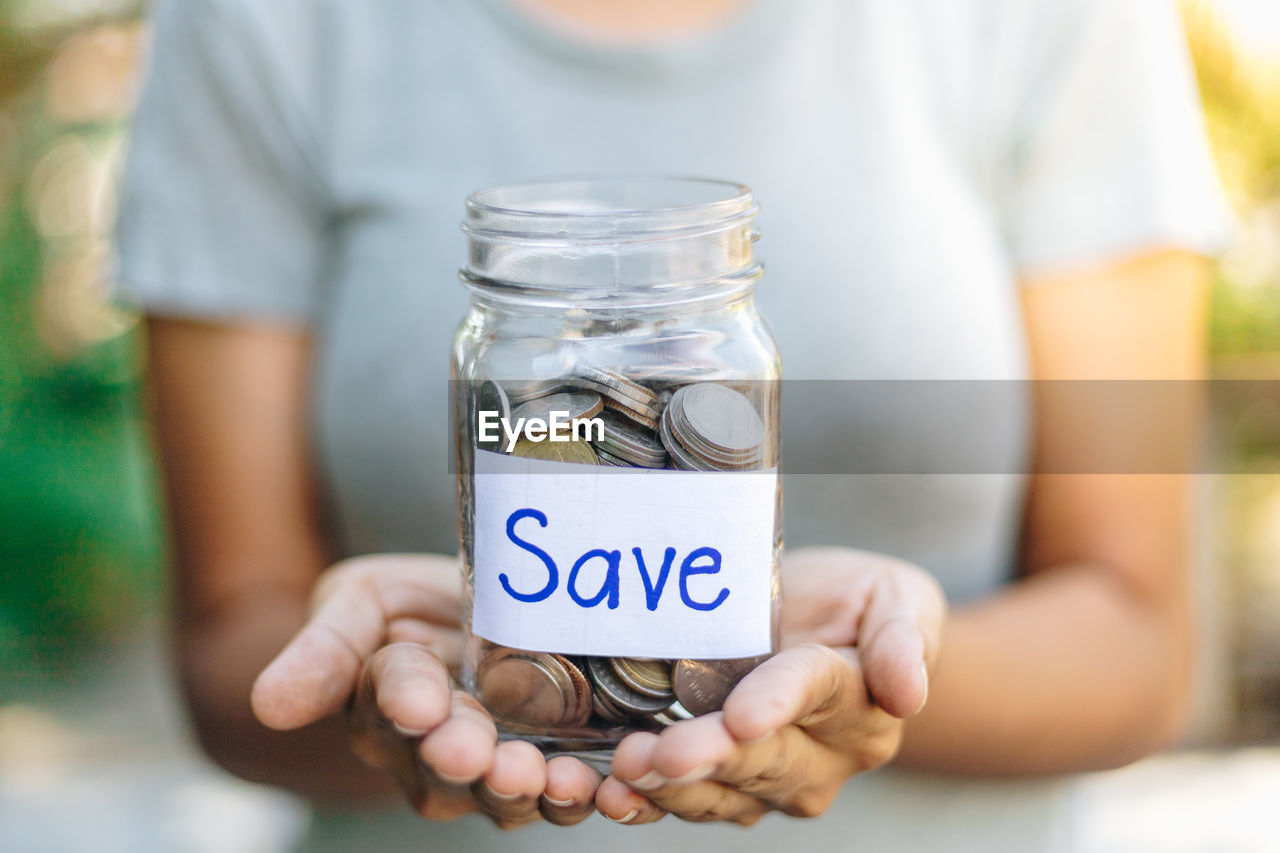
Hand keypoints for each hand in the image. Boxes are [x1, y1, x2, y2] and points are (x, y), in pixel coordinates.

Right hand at [249, 554, 601, 827]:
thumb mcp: (359, 604)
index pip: (390, 708)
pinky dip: (597, 791)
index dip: (406, 704)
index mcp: (384, 711)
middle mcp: (437, 754)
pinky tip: (616, 785)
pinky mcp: (563, 761)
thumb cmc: (406, 608)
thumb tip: (269, 705)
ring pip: (512, 792)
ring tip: (559, 778)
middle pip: (452, 768)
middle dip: (471, 762)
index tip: (419, 704)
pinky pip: (575, 789)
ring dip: (537, 789)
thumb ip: (324, 651)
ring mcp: (501, 765)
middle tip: (488, 754)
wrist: (478, 608)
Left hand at [595, 546, 945, 824]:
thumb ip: (902, 638)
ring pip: (721, 790)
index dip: (777, 703)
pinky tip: (611, 797)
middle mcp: (821, 756)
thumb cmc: (864, 604)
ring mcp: (772, 780)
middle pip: (762, 756)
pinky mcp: (727, 786)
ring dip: (670, 785)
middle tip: (660, 753)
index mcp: (859, 703)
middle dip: (708, 756)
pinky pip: (688, 801)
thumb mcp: (898, 597)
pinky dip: (647, 803)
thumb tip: (909, 692)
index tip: (742, 717)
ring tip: (625, 770)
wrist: (831, 628)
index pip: (815, 695)